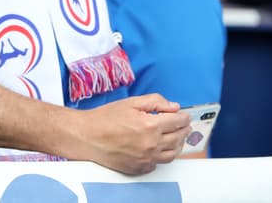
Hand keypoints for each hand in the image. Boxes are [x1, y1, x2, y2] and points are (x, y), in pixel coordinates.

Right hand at [75, 94, 189, 174]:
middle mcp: (152, 144)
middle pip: (178, 138)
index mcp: (150, 125)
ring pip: (172, 154)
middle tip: (184, 125)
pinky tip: (158, 148)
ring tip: (176, 137)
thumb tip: (174, 107)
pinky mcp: (140, 168)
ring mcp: (147, 159)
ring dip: (178, 144)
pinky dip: (162, 155)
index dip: (184, 117)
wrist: (87, 136)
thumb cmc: (105, 118)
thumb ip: (155, 102)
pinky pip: (158, 163)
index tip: (184, 115)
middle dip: (183, 130)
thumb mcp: (130, 103)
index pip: (178, 122)